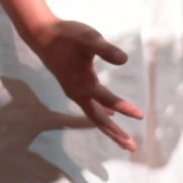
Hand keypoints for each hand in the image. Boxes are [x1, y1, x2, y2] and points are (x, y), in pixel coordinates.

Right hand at [27, 18, 144, 150]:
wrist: (41, 34)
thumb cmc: (66, 35)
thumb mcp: (88, 38)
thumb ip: (105, 49)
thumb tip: (124, 60)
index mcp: (83, 84)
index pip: (107, 99)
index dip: (124, 107)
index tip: (141, 116)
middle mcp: (78, 93)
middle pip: (99, 119)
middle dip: (115, 134)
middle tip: (132, 148)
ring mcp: (74, 91)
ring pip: (94, 115)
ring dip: (109, 127)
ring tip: (124, 140)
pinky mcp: (73, 86)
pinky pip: (90, 106)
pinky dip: (102, 112)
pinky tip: (110, 112)